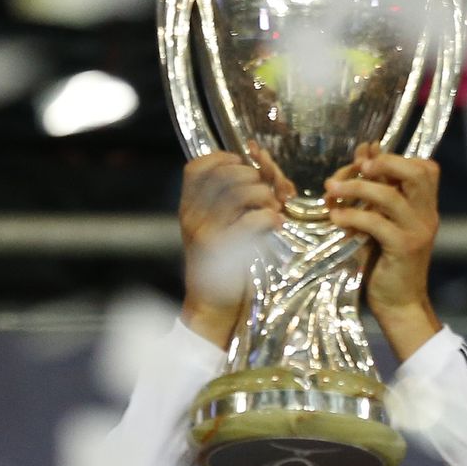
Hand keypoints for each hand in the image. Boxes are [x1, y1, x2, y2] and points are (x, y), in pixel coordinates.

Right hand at [179, 145, 291, 347]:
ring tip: (275, 210)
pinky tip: (277, 224)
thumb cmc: (224, 267)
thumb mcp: (223, 228)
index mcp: (189, 208)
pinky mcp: (223, 250)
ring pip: (241, 192)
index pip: (196, 167)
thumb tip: (266, 169)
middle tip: (273, 193)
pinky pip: (251, 219)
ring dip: (267, 196)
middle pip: (227, 174)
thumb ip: (237, 201)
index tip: (245, 166)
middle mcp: (193, 216)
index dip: (223, 158)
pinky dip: (270, 216)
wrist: (213, 307)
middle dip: (257, 177)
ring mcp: (205, 232)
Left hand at [325, 144, 441, 360]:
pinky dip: (352, 216)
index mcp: (425, 207)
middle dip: (385, 163)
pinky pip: (376, 223)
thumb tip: (363, 155)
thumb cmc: (387, 264)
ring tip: (331, 190)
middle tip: (357, 166)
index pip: (425, 168)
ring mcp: (417, 232)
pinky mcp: (403, 249)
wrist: (400, 304)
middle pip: (419, 172)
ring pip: (391, 196)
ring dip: (356, 188)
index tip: (364, 160)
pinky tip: (336, 218)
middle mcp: (426, 215)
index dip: (394, 158)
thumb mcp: (383, 224)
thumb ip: (376, 196)